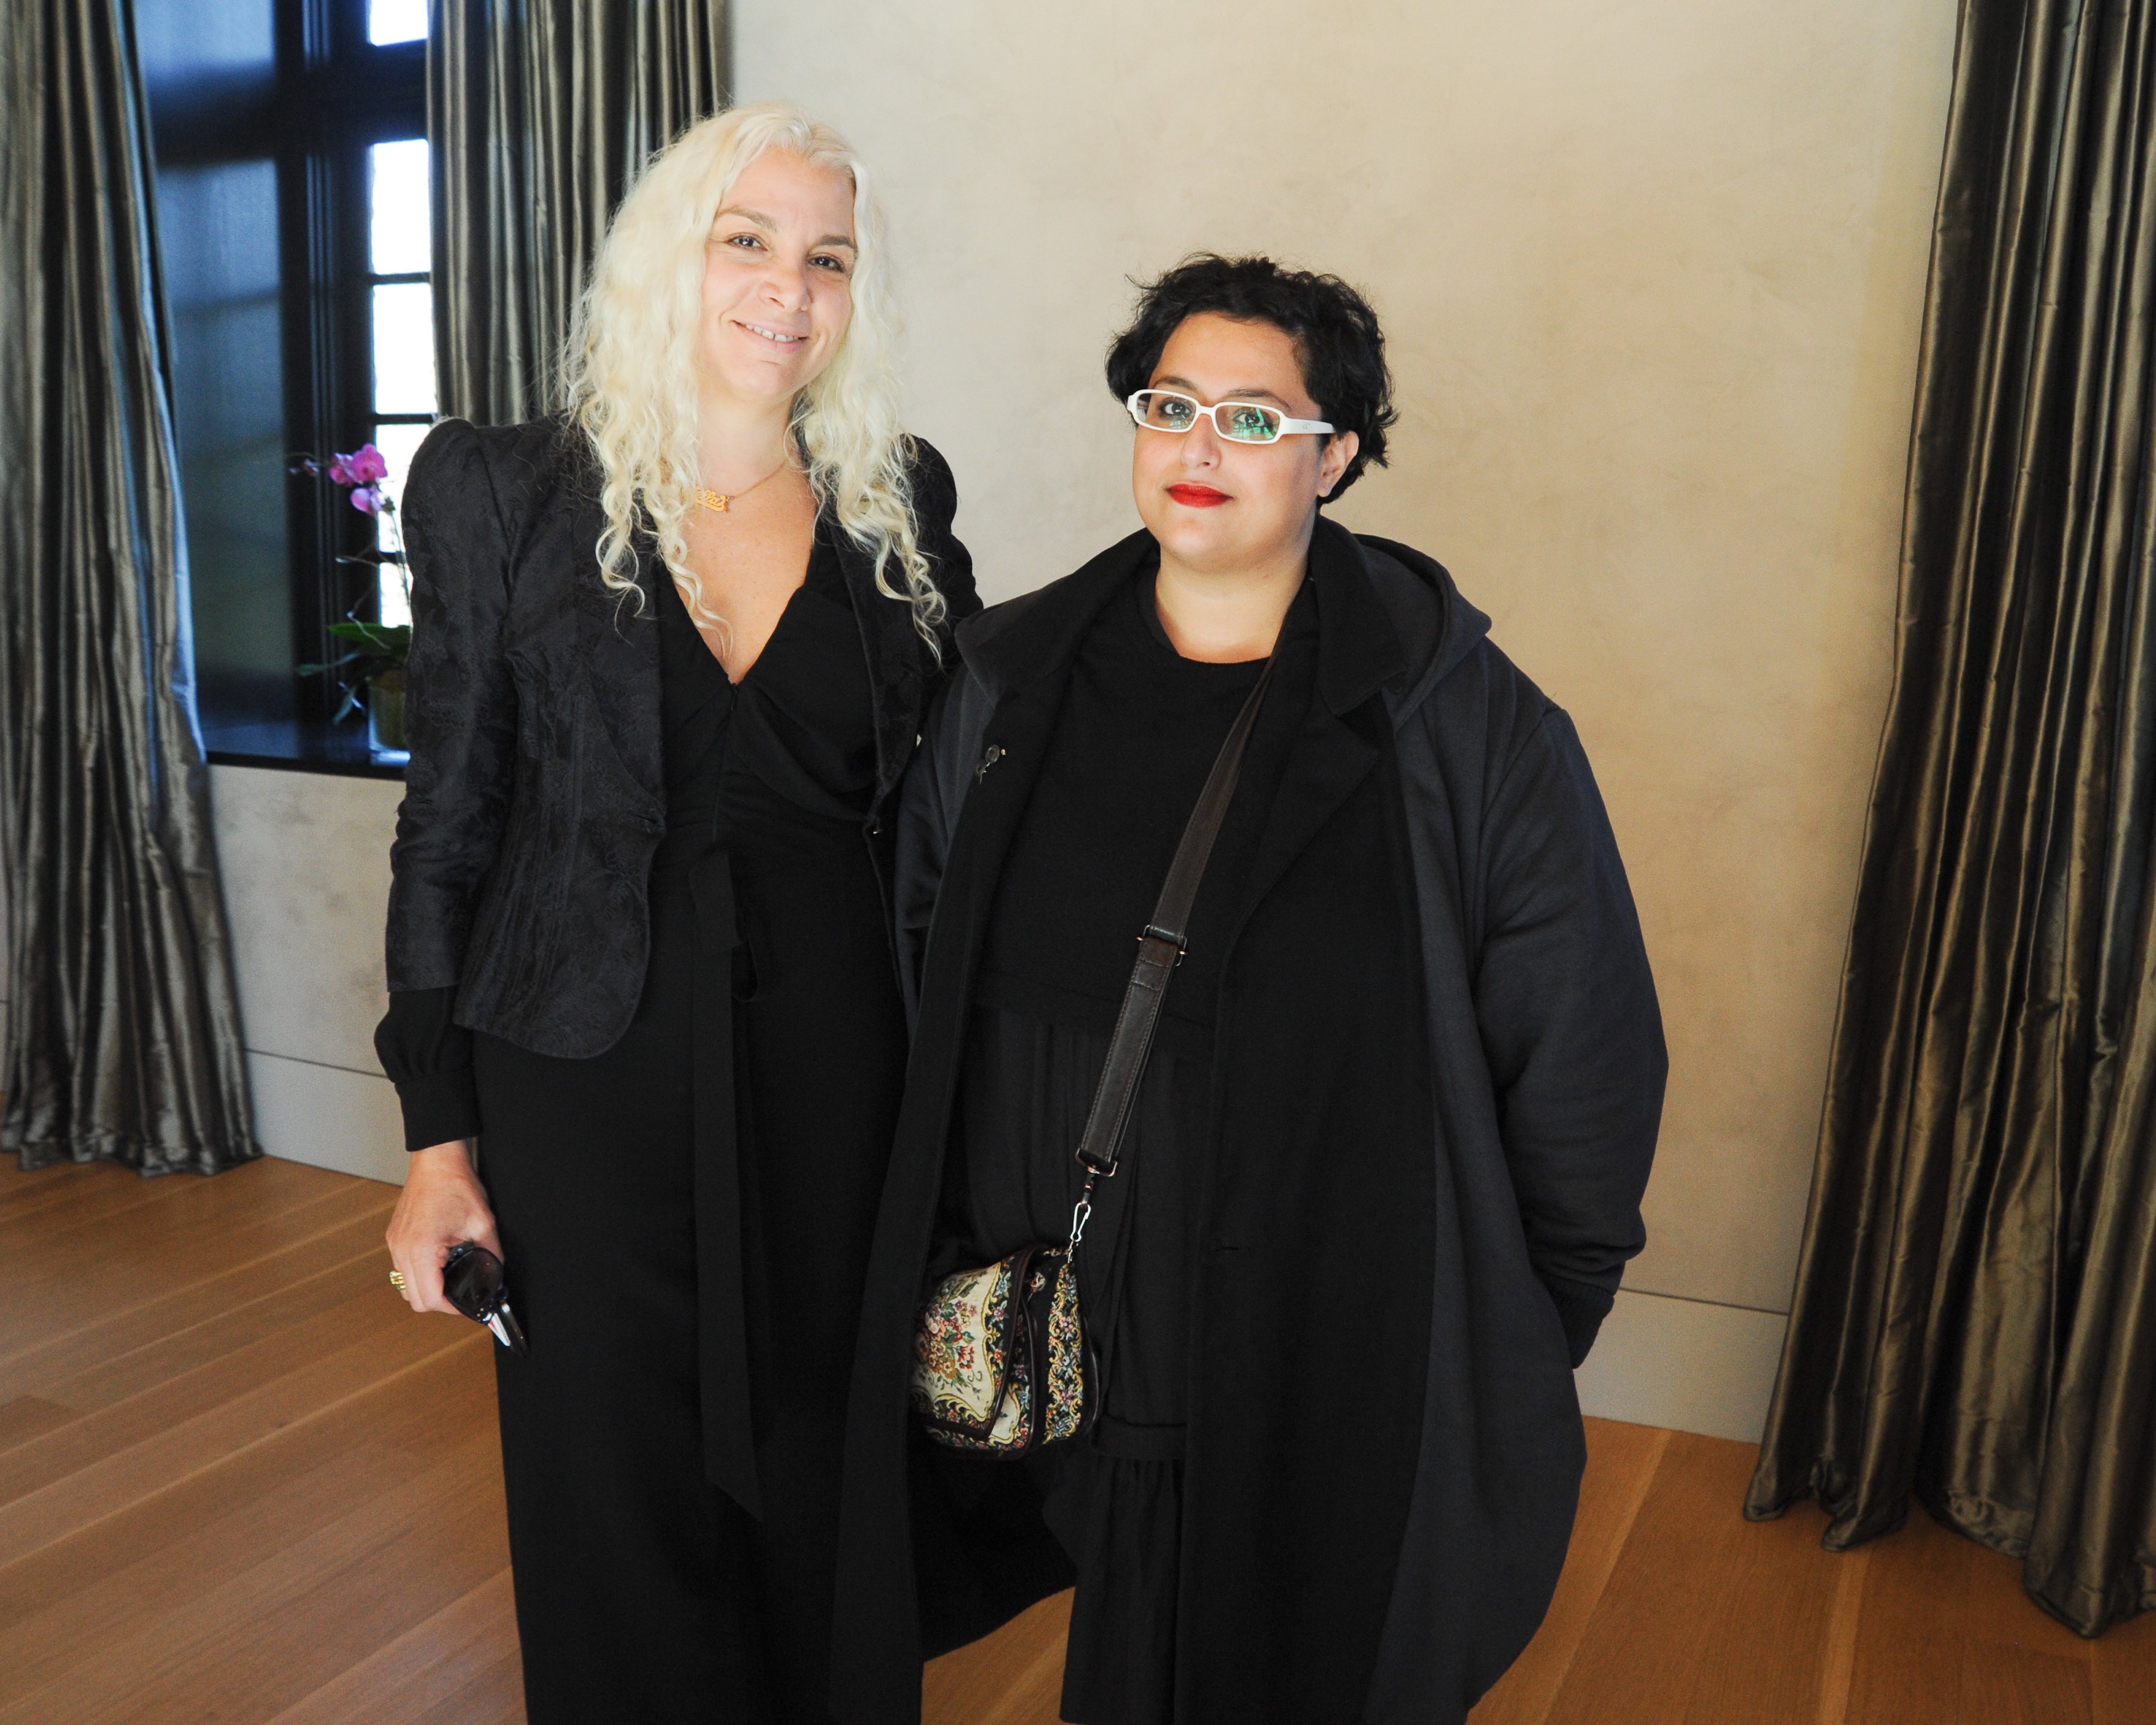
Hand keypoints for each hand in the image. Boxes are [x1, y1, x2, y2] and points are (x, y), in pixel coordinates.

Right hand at [385, 1140, 501, 1314]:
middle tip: (460, 1294)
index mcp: (422, 1249)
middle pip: (415, 1299)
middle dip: (440, 1302)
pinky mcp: (393, 1239)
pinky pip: (402, 1269)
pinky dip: (419, 1274)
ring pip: (405, 1287)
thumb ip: (491, 1256)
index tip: (467, 1304)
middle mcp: (401, 1250)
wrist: (437, 1161)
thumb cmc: (456, 1186)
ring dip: (427, 1290)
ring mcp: (394, 1245)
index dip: (452, 1308)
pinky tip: (438, 1264)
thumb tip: (497, 1277)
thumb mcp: (483, 1224)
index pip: (430, 1298)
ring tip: (449, 1279)